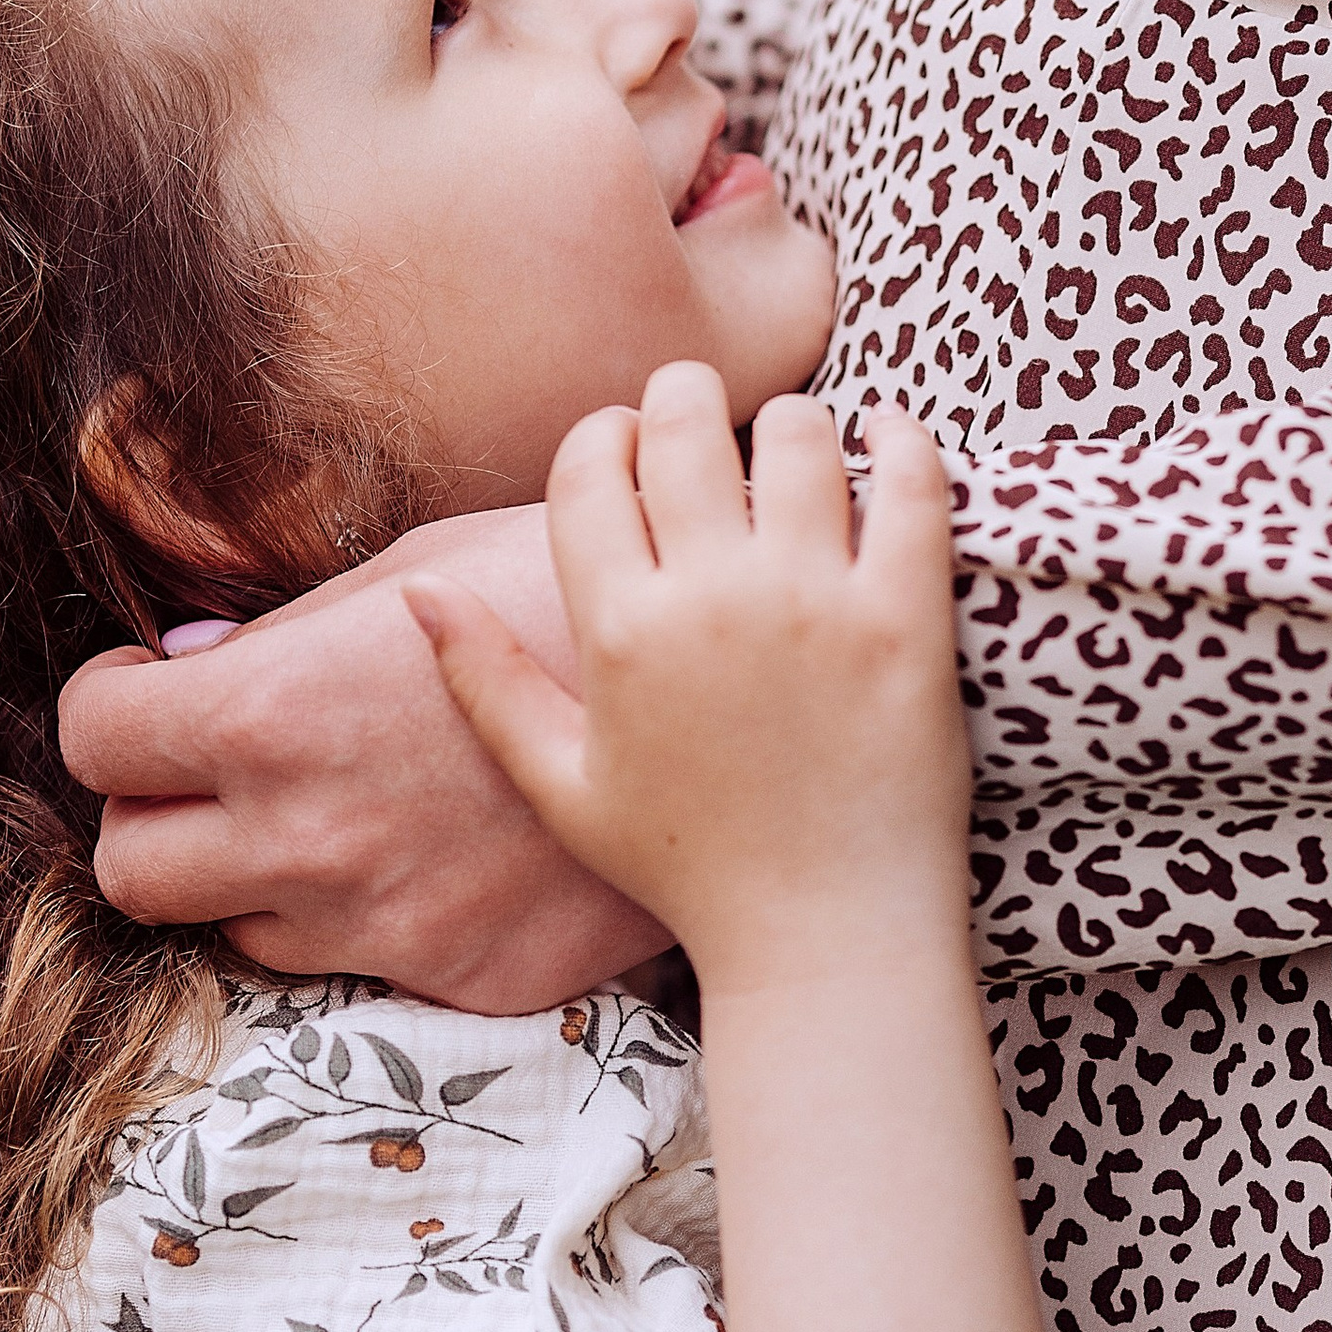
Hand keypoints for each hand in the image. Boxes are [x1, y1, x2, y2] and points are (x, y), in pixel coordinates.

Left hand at [57, 506, 667, 1011]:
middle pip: (127, 869)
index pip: (95, 742)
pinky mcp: (459, 979)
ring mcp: (383, 927)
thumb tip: (187, 664)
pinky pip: (356, 962)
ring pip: (233, 930)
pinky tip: (430, 846)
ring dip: (252, 873)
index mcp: (274, 717)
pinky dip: (364, 911)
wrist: (734, 705)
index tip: (144, 688)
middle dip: (148, 811)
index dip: (108, 705)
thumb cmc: (568, 596)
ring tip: (329, 804)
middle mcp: (307, 840)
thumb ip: (282, 633)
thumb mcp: (413, 570)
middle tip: (202, 766)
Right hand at [403, 365, 967, 980]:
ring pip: (799, 430)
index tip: (629, 446)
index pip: (590, 465)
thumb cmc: (689, 865)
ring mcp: (815, 602)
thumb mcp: (561, 783)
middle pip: (686, 420)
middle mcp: (710, 599)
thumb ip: (486, 681)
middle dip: (686, 397)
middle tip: (704, 419)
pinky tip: (887, 444)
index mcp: (619, 631)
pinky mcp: (908, 616)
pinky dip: (901, 440)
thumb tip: (420, 592)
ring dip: (792, 424)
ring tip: (794, 454)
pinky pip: (912, 480)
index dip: (604, 434)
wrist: (825, 934)